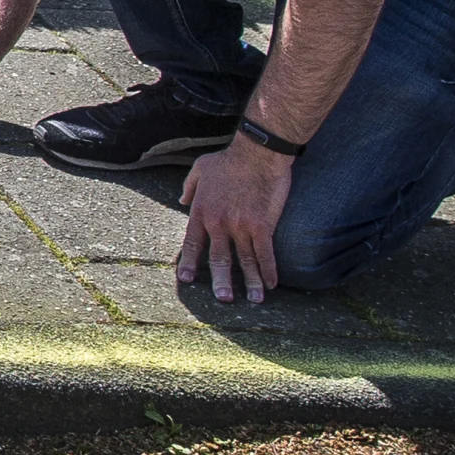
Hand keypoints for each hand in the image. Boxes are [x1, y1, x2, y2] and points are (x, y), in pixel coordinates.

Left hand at [176, 140, 290, 302]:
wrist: (257, 153)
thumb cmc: (228, 159)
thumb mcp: (199, 169)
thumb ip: (189, 187)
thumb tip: (181, 200)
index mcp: (201, 212)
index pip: (192, 243)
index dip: (188, 262)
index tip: (185, 279)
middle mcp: (219, 223)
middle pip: (218, 258)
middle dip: (221, 281)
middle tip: (223, 299)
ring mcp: (241, 226)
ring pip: (245, 261)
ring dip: (250, 282)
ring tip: (254, 300)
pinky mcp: (263, 225)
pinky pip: (266, 254)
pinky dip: (269, 270)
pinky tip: (272, 283)